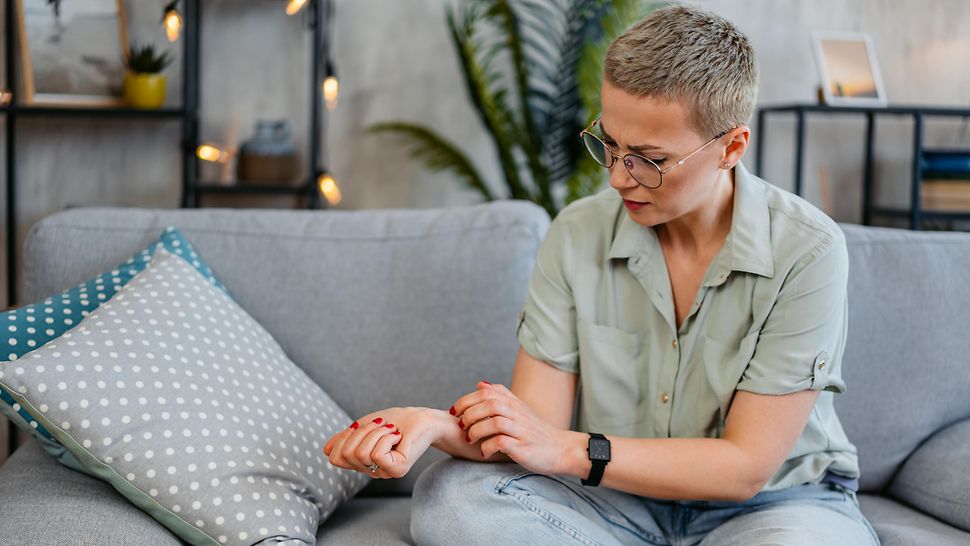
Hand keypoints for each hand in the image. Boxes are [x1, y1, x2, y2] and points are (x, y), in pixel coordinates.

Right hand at [323, 407, 437, 478]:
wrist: (423, 419)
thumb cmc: (396, 421)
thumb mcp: (363, 426)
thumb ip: (345, 438)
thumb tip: (325, 450)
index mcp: (361, 462)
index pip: (335, 457)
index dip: (343, 438)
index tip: (360, 426)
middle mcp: (371, 471)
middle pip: (346, 454)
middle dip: (361, 432)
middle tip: (381, 425)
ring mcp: (384, 473)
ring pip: (361, 453)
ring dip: (376, 433)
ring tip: (390, 430)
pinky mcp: (397, 470)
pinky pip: (377, 454)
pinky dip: (385, 438)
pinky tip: (397, 437)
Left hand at [452, 381, 570, 474]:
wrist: (560, 448)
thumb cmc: (535, 431)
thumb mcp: (519, 409)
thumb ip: (501, 396)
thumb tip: (480, 384)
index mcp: (514, 402)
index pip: (486, 392)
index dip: (466, 400)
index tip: (455, 412)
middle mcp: (517, 412)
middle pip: (488, 404)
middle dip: (469, 414)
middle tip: (461, 426)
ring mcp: (521, 429)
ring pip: (494, 421)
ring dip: (476, 431)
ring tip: (470, 440)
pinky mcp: (522, 446)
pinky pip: (501, 442)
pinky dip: (488, 447)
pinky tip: (484, 452)